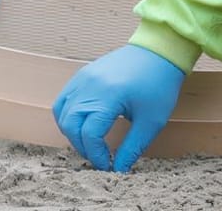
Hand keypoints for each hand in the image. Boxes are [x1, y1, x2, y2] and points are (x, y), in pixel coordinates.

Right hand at [52, 44, 184, 172]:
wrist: (159, 52)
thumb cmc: (159, 84)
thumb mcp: (151, 121)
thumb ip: (132, 147)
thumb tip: (119, 169)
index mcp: (109, 96)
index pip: (90, 134)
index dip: (96, 155)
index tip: (108, 166)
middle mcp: (90, 85)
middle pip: (70, 124)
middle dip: (81, 147)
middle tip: (98, 157)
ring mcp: (83, 77)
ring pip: (62, 112)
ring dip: (72, 132)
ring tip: (90, 143)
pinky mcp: (83, 74)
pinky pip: (64, 98)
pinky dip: (67, 115)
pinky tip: (83, 124)